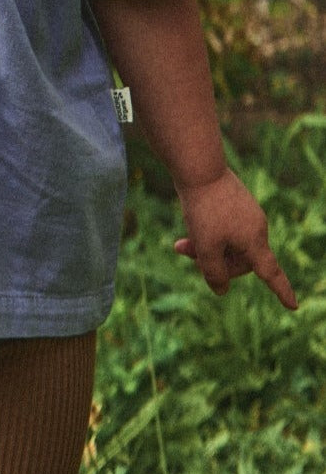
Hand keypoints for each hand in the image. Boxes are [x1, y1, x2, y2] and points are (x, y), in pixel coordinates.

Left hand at [174, 168, 296, 309]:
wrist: (199, 166)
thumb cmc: (204, 209)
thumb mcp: (204, 246)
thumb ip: (213, 272)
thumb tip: (220, 290)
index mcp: (255, 241)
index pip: (270, 273)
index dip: (281, 291)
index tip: (293, 306)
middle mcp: (256, 227)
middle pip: (239, 258)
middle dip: (213, 260)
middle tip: (183, 250)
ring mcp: (247, 212)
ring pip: (227, 241)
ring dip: (206, 244)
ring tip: (181, 240)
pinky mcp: (235, 200)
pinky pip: (223, 225)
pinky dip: (207, 229)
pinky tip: (190, 219)